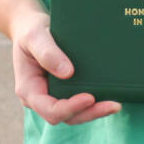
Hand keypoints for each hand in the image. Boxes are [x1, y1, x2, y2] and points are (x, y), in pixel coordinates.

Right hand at [10, 9, 120, 125]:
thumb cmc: (31, 30)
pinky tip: (110, 96)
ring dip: (94, 111)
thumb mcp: (35, 36)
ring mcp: (52, 95)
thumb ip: (47, 53)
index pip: (49, 108)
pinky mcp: (63, 90)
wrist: (31, 26)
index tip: (90, 97)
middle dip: (89, 113)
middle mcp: (40, 97)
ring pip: (74, 113)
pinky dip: (94, 102)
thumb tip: (68, 73)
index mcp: (28, 89)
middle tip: (113, 105)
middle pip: (65, 116)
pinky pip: (78, 101)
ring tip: (115, 104)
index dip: (70, 107)